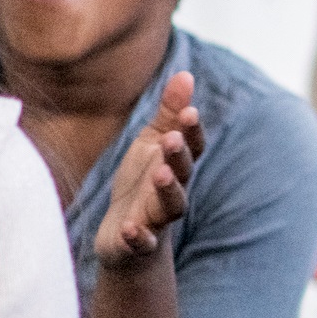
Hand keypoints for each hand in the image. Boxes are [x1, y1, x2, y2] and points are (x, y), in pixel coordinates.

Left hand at [95, 72, 203, 269]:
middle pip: (182, 174)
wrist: (124, 236)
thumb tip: (186, 74)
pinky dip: (138, 237)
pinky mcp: (137, 243)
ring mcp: (156, 218)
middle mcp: (172, 191)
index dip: (191, 132)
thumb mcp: (151, 145)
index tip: (189, 112)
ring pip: (170, 206)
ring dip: (168, 191)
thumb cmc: (141, 184)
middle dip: (179, 156)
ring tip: (160, 174)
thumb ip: (169, 113)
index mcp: (175, 165)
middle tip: (171, 138)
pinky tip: (130, 229)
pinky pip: (142, 242)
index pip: (191, 147)